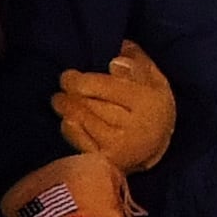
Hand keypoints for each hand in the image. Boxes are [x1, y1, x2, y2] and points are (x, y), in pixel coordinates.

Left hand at [53, 43, 177, 174]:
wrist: (155, 147)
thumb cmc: (151, 107)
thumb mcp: (155, 82)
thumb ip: (138, 65)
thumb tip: (117, 57)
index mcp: (147, 99)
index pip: (102, 86)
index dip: (79, 80)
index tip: (69, 76)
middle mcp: (134, 123)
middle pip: (88, 103)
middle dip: (70, 93)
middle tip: (63, 86)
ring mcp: (120, 144)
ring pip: (81, 119)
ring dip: (65, 108)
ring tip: (60, 101)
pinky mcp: (108, 159)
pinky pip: (78, 139)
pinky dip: (68, 128)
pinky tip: (67, 120)